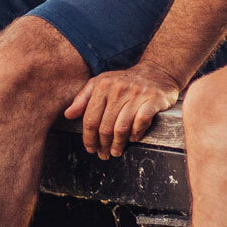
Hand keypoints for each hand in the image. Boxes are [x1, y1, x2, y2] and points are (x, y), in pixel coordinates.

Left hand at [65, 63, 181, 158]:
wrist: (157, 71)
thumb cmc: (125, 81)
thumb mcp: (100, 83)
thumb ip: (83, 99)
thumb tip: (68, 115)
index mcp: (102, 85)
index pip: (91, 119)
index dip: (88, 138)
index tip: (90, 148)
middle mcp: (118, 89)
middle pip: (105, 126)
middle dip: (103, 145)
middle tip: (103, 154)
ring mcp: (137, 94)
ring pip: (121, 127)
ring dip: (117, 144)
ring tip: (116, 152)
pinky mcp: (153, 99)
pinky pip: (141, 121)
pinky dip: (136, 133)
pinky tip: (133, 139)